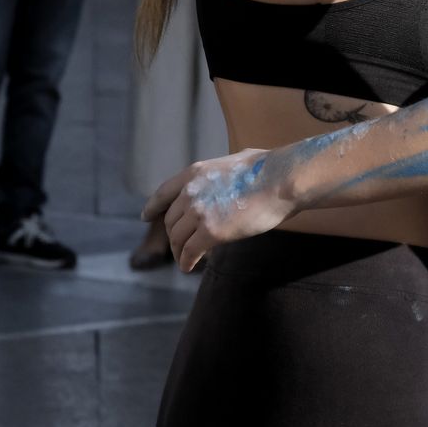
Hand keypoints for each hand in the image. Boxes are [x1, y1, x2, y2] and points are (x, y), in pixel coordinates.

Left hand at [141, 148, 287, 271]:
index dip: (152, 206)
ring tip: (185, 260)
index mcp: (196, 172)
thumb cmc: (271, 168)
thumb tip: (233, 174)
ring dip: (180, 251)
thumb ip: (226, 171)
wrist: (282, 180)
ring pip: (178, 238)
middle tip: (180, 246)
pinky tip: (189, 267)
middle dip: (174, 235)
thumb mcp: (239, 159)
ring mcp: (199, 212)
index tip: (145, 216)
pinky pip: (190, 252)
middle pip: (171, 220)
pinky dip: (186, 262)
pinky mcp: (211, 232)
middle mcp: (191, 191)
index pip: (164, 192)